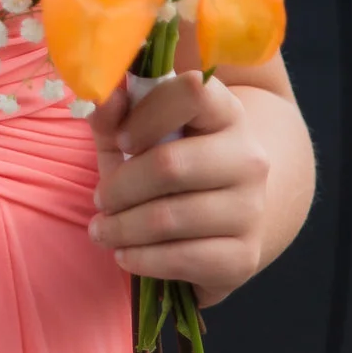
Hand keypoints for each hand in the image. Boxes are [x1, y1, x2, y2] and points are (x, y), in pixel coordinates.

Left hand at [86, 71, 273, 305]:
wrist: (220, 218)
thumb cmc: (166, 165)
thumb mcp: (135, 134)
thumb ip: (114, 114)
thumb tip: (103, 98)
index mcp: (226, 113)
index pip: (194, 92)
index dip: (148, 114)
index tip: (122, 139)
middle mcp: (248, 157)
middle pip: (170, 165)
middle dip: (120, 187)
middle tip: (100, 200)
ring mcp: (251, 209)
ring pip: (169, 218)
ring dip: (122, 228)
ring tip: (103, 230)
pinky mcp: (243, 256)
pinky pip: (181, 260)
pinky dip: (141, 260)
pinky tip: (126, 254)